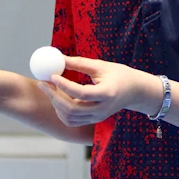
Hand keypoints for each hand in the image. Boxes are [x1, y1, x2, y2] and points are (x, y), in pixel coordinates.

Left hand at [38, 57, 157, 126]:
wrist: (135, 92)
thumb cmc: (119, 74)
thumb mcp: (101, 66)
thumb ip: (80, 63)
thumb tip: (59, 58)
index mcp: (107, 93)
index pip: (81, 93)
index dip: (64, 85)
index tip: (51, 75)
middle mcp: (102, 109)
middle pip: (72, 109)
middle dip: (54, 96)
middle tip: (43, 83)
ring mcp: (98, 117)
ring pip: (70, 118)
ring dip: (56, 104)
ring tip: (49, 88)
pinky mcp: (94, 120)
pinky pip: (73, 120)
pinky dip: (62, 111)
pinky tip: (57, 98)